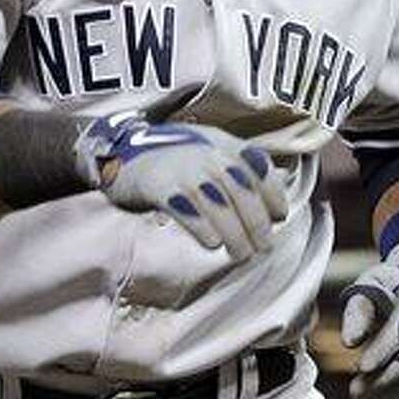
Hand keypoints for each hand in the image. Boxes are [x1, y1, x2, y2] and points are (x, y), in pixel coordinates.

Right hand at [80, 118, 286, 260]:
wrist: (119, 151)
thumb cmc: (169, 159)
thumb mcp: (206, 151)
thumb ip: (237, 167)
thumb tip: (273, 194)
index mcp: (222, 143)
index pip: (260, 166)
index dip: (274, 193)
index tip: (279, 217)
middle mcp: (206, 152)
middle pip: (243, 190)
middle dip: (257, 223)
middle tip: (261, 248)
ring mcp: (182, 168)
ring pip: (220, 204)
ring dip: (236, 233)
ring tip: (241, 254)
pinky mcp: (159, 185)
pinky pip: (187, 209)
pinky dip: (203, 227)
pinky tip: (211, 243)